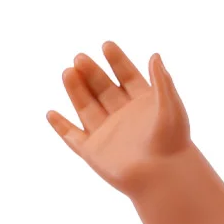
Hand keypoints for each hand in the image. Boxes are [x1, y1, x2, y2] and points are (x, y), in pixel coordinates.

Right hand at [46, 41, 191, 197]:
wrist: (165, 177)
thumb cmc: (172, 144)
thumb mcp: (171, 107)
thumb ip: (162, 81)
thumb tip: (154, 55)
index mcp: (142, 104)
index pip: (127, 76)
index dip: (117, 61)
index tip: (107, 46)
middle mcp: (122, 116)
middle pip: (102, 88)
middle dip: (91, 72)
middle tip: (81, 58)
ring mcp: (107, 133)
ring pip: (85, 106)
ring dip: (75, 89)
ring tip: (68, 72)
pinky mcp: (94, 152)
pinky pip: (73, 137)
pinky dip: (61, 126)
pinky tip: (51, 114)